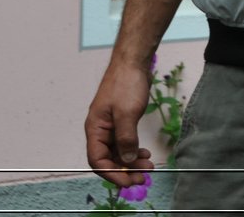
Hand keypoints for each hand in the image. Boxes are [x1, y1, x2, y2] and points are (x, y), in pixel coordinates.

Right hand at [84, 61, 156, 187]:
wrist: (133, 62)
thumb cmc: (126, 84)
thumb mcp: (127, 113)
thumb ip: (126, 138)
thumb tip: (127, 160)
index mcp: (95, 129)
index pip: (97, 160)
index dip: (112, 173)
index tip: (128, 181)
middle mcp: (100, 130)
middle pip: (108, 158)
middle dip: (124, 170)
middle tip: (143, 178)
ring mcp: (111, 126)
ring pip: (118, 151)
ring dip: (131, 161)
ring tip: (148, 167)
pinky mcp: (121, 121)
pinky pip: (124, 142)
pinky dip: (133, 150)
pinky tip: (144, 153)